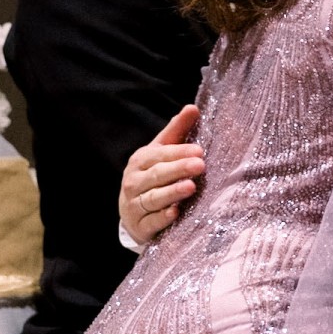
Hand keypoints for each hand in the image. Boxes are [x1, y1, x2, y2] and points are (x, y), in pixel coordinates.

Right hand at [119, 106, 203, 243]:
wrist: (132, 213)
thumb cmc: (152, 176)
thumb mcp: (162, 152)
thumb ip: (177, 131)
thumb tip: (193, 107)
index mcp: (141, 161)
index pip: (160, 155)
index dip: (179, 152)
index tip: (199, 151)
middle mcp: (134, 182)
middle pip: (157, 175)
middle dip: (178, 169)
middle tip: (200, 165)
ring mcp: (135, 205)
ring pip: (153, 198)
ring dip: (172, 193)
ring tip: (190, 187)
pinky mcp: (140, 226)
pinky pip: (151, 222)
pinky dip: (162, 218)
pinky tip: (175, 213)